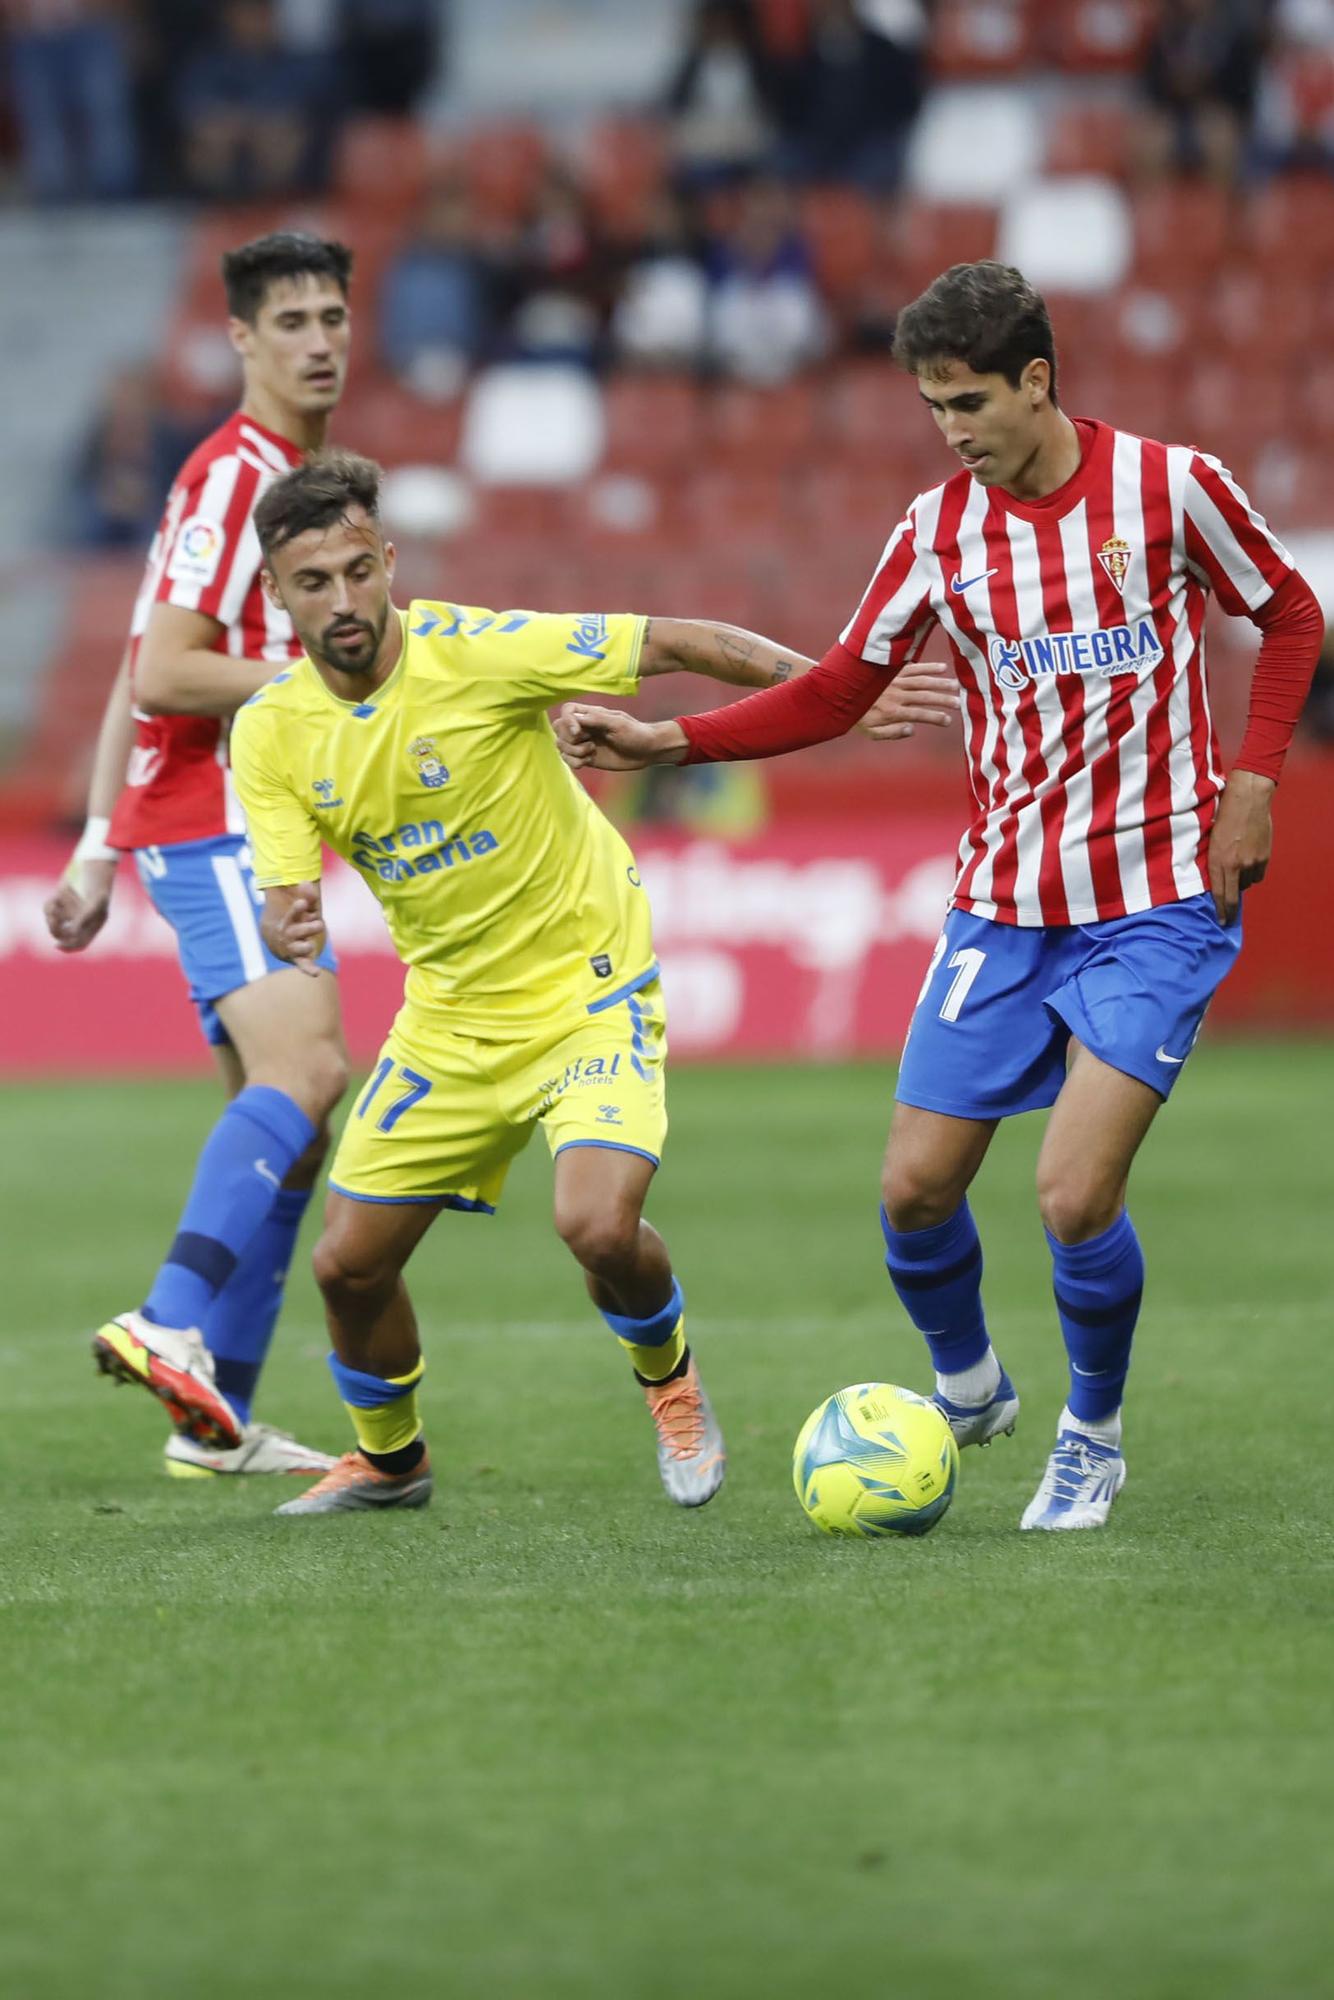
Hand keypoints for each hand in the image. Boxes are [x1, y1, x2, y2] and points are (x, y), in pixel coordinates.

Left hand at [43, 856, 116, 952]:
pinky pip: (50, 908)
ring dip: (53, 914)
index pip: (81, 943)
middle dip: (56, 928)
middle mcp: (82, 919)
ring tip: (57, 901)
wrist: (94, 861)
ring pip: (55, 921)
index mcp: (95, 923)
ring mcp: (71, 910)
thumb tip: (71, 933)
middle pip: (64, 934)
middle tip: (53, 919)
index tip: (57, 945)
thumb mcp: (95, 901)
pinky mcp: (62, 900)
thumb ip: (84, 918)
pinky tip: (59, 892)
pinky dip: (51, 902)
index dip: (69, 947)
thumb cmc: (99, 882)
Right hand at [264, 881, 326, 975]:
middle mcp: (289, 935)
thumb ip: (307, 897)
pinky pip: (303, 965)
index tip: (302, 903)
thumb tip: (307, 882)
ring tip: (310, 946)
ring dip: (304, 947)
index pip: (292, 914)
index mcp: (289, 921)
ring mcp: (293, 947)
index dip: (297, 909)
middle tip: (319, 924)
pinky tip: (316, 973)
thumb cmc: (295, 921)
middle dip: (307, 928)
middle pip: (297, 932)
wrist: (277, 941)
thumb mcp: (302, 909)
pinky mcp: (299, 959)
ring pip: (298, 948)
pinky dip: (309, 969)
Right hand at [557, 706, 686, 772]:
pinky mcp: (586, 757)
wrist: (647, 751)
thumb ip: (596, 719)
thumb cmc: (636, 733)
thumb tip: (575, 718)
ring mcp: (584, 742)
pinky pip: (568, 759)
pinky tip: (588, 761)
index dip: (567, 721)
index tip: (579, 733)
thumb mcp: (618, 723)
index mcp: (591, 714)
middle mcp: (584, 727)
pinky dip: (574, 762)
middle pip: (559, 729)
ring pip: (561, 745)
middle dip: (569, 739)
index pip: (567, 711)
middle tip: (589, 744)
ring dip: (572, 752)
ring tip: (590, 753)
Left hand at [858, 661, 960, 741]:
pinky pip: (913, 667)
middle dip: (943, 700)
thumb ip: (892, 733)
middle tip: (959, 703)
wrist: (837, 693)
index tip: (948, 721)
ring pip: (922, 681)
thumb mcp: (871, 732)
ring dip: (940, 683)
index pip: (919, 715)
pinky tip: (942, 668)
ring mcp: (894, 680)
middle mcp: (896, 694)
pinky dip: (928, 667)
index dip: (935, 717)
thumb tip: (912, 730)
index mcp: (892, 711)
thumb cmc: (856, 715)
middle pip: (925, 696)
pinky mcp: (892, 669)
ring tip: (956, 686)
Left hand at [1207, 769, 1274, 923]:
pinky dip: (1253, 874)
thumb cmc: (1224, 816)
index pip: (1219, 894)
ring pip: (1246, 884)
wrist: (1248, 801)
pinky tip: (1248, 866)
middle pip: (1234, 896)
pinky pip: (1258, 875)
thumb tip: (1216, 879)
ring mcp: (1252, 862)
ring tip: (1237, 873)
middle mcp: (1235, 865)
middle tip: (1229, 919)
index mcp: (1218, 861)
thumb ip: (1214, 861)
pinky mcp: (1264, 857)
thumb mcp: (1211, 840)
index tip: (1221, 921)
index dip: (1221, 910)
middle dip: (1231, 910)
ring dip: (1241, 883)